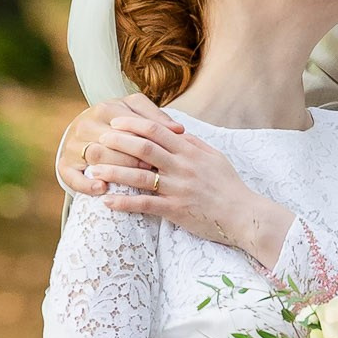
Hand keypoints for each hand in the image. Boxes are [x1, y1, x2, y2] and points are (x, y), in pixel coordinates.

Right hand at [58, 94, 175, 198]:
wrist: (86, 131)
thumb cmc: (118, 122)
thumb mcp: (134, 112)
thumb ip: (155, 117)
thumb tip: (179, 130)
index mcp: (105, 108)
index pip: (127, 123)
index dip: (145, 138)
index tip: (163, 151)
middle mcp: (85, 124)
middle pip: (111, 141)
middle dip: (134, 156)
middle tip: (152, 168)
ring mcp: (73, 144)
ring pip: (96, 156)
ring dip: (117, 169)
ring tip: (136, 179)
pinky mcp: (64, 164)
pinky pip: (73, 177)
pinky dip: (86, 184)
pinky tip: (102, 189)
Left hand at [60, 94, 290, 268]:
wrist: (243, 214)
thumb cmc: (230, 185)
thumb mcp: (214, 157)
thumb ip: (193, 144)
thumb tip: (175, 131)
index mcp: (190, 151)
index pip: (157, 131)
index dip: (133, 125)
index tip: (115, 122)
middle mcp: (182, 167)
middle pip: (144, 149)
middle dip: (118, 142)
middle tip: (99, 140)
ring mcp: (178, 188)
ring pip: (140, 176)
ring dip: (114, 172)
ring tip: (94, 170)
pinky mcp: (176, 210)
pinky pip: (145, 205)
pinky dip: (124, 204)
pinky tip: (107, 202)